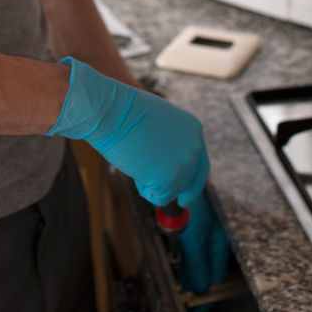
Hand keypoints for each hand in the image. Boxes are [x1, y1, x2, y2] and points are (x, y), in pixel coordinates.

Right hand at [45, 56, 208, 206]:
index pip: (200, 164)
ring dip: (151, 181)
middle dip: (169, 185)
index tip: (185, 199)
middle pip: (189, 182)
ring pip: (171, 190)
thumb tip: (165, 163)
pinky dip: (143, 188)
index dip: (192, 182)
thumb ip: (170, 142)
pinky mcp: (170, 180)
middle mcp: (195, 147)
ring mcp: (185, 164)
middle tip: (152, 187)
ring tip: (136, 157)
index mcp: (194, 130)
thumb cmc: (124, 112)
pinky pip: (158, 197)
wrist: (111, 112)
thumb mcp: (158, 122)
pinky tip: (134, 166)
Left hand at [178, 191, 228, 311]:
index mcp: (218, 241)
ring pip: (193, 262)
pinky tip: (174, 271)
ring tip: (180, 295)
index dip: (209, 297)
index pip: (216, 277)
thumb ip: (197, 263)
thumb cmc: (192, 203)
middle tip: (189, 310)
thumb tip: (202, 290)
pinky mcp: (184, 226)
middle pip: (204, 270)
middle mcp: (210, 238)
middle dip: (197, 289)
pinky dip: (180, 263)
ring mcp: (197, 232)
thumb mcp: (195, 236)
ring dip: (187, 277)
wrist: (175, 177)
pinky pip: (183, 251)